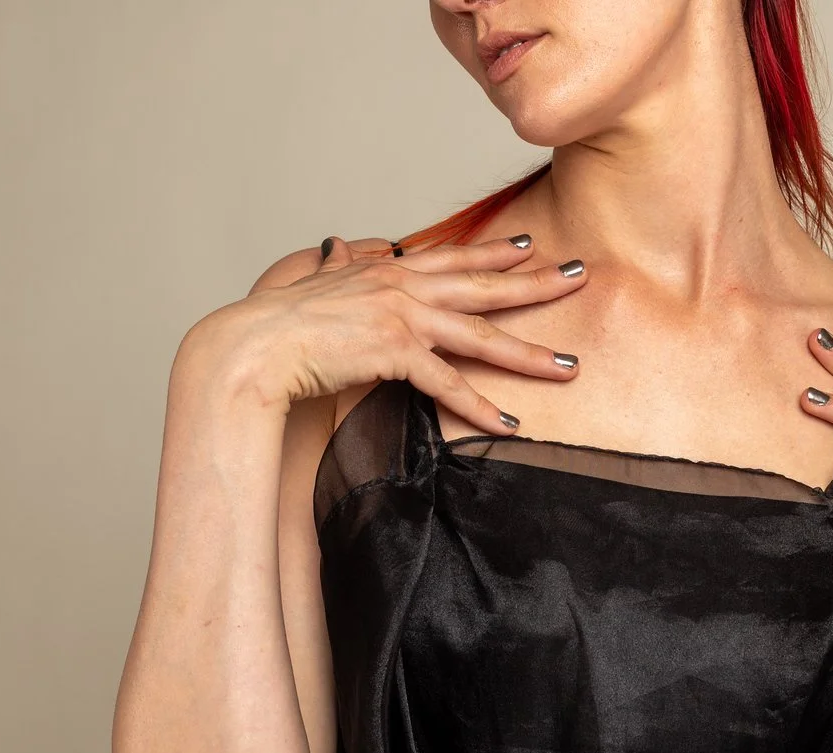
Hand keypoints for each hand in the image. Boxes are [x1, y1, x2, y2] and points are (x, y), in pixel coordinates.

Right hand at [183, 233, 587, 432]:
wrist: (251, 345)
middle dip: (538, 283)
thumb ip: (344, 267)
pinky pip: (449, 385)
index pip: (453, 257)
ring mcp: (401, 317)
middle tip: (581, 278)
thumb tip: (351, 249)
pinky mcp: (393, 352)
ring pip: (481, 335)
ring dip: (529, 354)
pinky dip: (482, 408)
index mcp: (387, 270)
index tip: (530, 247)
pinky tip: (511, 425)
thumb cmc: (277, 323)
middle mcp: (401, 286)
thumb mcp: (318, 283)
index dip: (494, 252)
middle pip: (485, 285)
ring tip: (569, 368)